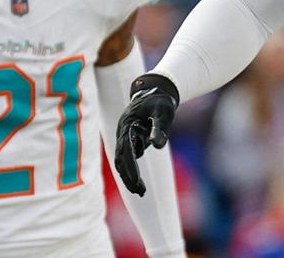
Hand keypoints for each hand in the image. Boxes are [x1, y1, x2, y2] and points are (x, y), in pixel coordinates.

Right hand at [115, 73, 179, 196]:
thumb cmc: (160, 101)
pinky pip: (127, 157)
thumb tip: (157, 146)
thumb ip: (160, 129)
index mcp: (128, 124)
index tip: (138, 182)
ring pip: (122, 160)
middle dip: (129, 177)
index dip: (131, 167)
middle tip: (141, 192)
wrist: (155, 91)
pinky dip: (131, 169)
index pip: (126, 150)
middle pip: (121, 159)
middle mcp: (122, 131)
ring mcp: (124, 135)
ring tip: (141, 191)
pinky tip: (139, 181)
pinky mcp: (128, 138)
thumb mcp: (163, 113)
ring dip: (129, 175)